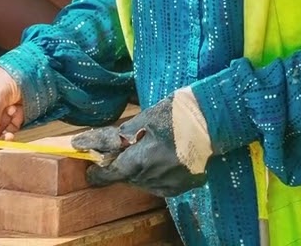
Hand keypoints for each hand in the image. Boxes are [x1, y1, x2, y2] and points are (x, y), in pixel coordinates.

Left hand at [70, 90, 210, 198]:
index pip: (111, 172)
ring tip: (144, 152)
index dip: (97, 170)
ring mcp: (169, 183)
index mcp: (142, 158)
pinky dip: (153, 175)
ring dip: (136, 170)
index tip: (87, 164)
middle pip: (125, 176)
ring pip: (141, 182)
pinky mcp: (181, 186)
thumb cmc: (177, 113)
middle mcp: (154, 176)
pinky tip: (159, 160)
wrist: (213, 119)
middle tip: (116, 152)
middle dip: (118, 165)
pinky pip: (158, 185)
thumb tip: (100, 144)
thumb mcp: (145, 118)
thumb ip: (122, 136)